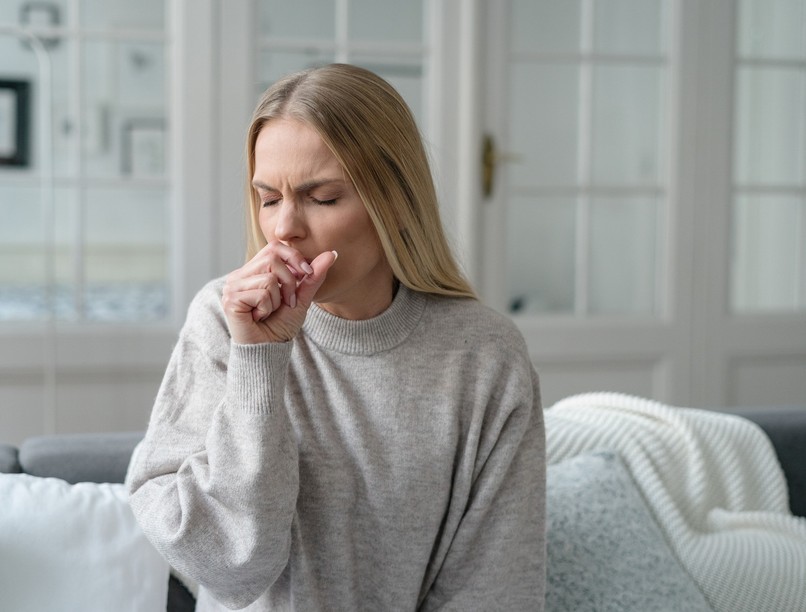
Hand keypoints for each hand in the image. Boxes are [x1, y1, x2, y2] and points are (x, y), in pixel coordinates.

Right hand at [221, 241, 337, 343]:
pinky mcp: (231, 299)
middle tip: (287, 302)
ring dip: (278, 299)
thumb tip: (332, 253)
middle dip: (289, 282)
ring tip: (269, 311)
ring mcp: (232, 286)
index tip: (306, 274)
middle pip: (272, 257)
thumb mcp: (301, 298)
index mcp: (253, 271)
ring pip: (268, 277)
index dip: (294, 257)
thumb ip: (313, 276)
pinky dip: (267, 308)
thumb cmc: (280, 326)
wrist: (268, 351)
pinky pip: (261, 293)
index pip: (274, 247)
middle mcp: (239, 275)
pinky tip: (259, 317)